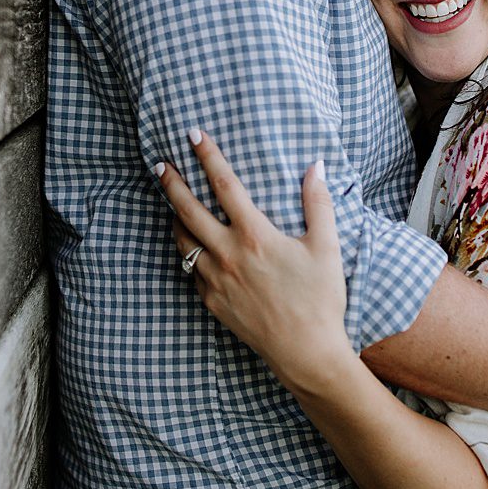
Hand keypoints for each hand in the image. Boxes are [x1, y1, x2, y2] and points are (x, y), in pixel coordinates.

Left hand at [158, 129, 356, 391]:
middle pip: (188, 210)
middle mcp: (228, 255)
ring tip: (172, 203)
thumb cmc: (320, 299)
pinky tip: (191, 246)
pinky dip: (188, 252)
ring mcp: (215, 280)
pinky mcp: (212, 302)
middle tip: (160, 165)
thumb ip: (319, 202)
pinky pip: (192, 270)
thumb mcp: (327, 247)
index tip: (194, 136)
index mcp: (255, 235)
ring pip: (183, 241)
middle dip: (171, 184)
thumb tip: (316, 166)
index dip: (208, 157)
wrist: (306, 352)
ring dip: (175, 218)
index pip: (224, 185)